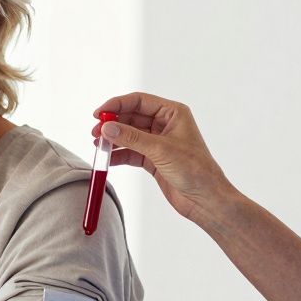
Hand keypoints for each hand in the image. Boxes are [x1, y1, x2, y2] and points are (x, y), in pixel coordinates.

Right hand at [92, 92, 232, 226]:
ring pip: (129, 135)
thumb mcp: (160, 150)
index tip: (99, 113)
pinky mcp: (153, 160)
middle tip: (95, 131)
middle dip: (113, 123)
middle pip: (131, 117)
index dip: (117, 105)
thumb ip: (132, 137)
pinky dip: (118, 154)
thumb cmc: (196, 170)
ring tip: (98, 145)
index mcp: (173, 113)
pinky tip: (107, 159)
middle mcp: (165, 125)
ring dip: (113, 139)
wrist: (205, 200)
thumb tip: (107, 127)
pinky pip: (130, 152)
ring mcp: (158, 143)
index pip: (139, 101)